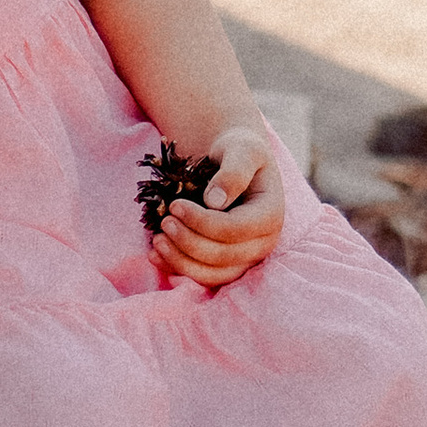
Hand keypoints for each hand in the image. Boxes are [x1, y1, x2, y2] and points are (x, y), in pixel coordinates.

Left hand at [152, 124, 284, 286]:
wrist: (235, 161)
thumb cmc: (239, 151)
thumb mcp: (242, 149)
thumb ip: (234, 171)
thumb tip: (215, 201)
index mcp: (270, 215)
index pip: (233, 230)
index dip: (201, 222)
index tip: (175, 205)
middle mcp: (262, 243)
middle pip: (222, 256)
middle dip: (188, 242)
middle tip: (164, 222)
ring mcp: (246, 258)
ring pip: (213, 274)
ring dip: (180, 261)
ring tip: (156, 240)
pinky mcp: (228, 265)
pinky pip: (204, 277)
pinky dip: (178, 269)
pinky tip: (155, 255)